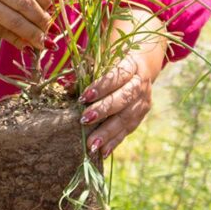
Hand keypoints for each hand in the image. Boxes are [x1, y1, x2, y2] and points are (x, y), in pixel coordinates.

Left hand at [79, 8, 166, 157]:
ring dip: (109, 132)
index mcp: (132, 64)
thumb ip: (88, 70)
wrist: (141, 64)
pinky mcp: (142, 113)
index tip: (84, 97)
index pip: (117, 75)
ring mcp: (144, 99)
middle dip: (104, 110)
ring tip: (91, 145)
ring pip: (127, 117)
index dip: (102, 86)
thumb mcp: (105, 58)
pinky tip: (103, 151)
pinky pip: (129, 129)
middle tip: (84, 119)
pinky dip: (116, 141)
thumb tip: (66, 87)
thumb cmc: (115, 60)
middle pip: (124, 98)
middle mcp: (141, 82)